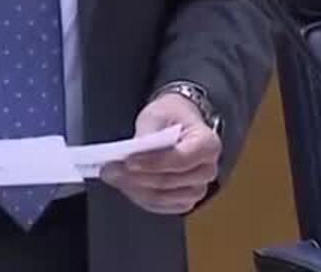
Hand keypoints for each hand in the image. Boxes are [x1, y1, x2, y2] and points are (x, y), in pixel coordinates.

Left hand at [100, 92, 220, 215]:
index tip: (129, 161)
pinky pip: (160, 206)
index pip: (181, 159)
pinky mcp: (184, 200)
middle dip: (137, 177)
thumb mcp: (158, 115)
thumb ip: (148, 135)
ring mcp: (197, 188)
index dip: (153, 162)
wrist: (178, 124)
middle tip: (111, 169)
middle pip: (170, 181)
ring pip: (163, 197)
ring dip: (135, 189)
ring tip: (114, 177)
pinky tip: (125, 185)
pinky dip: (140, 197)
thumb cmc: (170, 118)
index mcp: (208, 144)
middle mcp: (207, 170)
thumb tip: (132, 154)